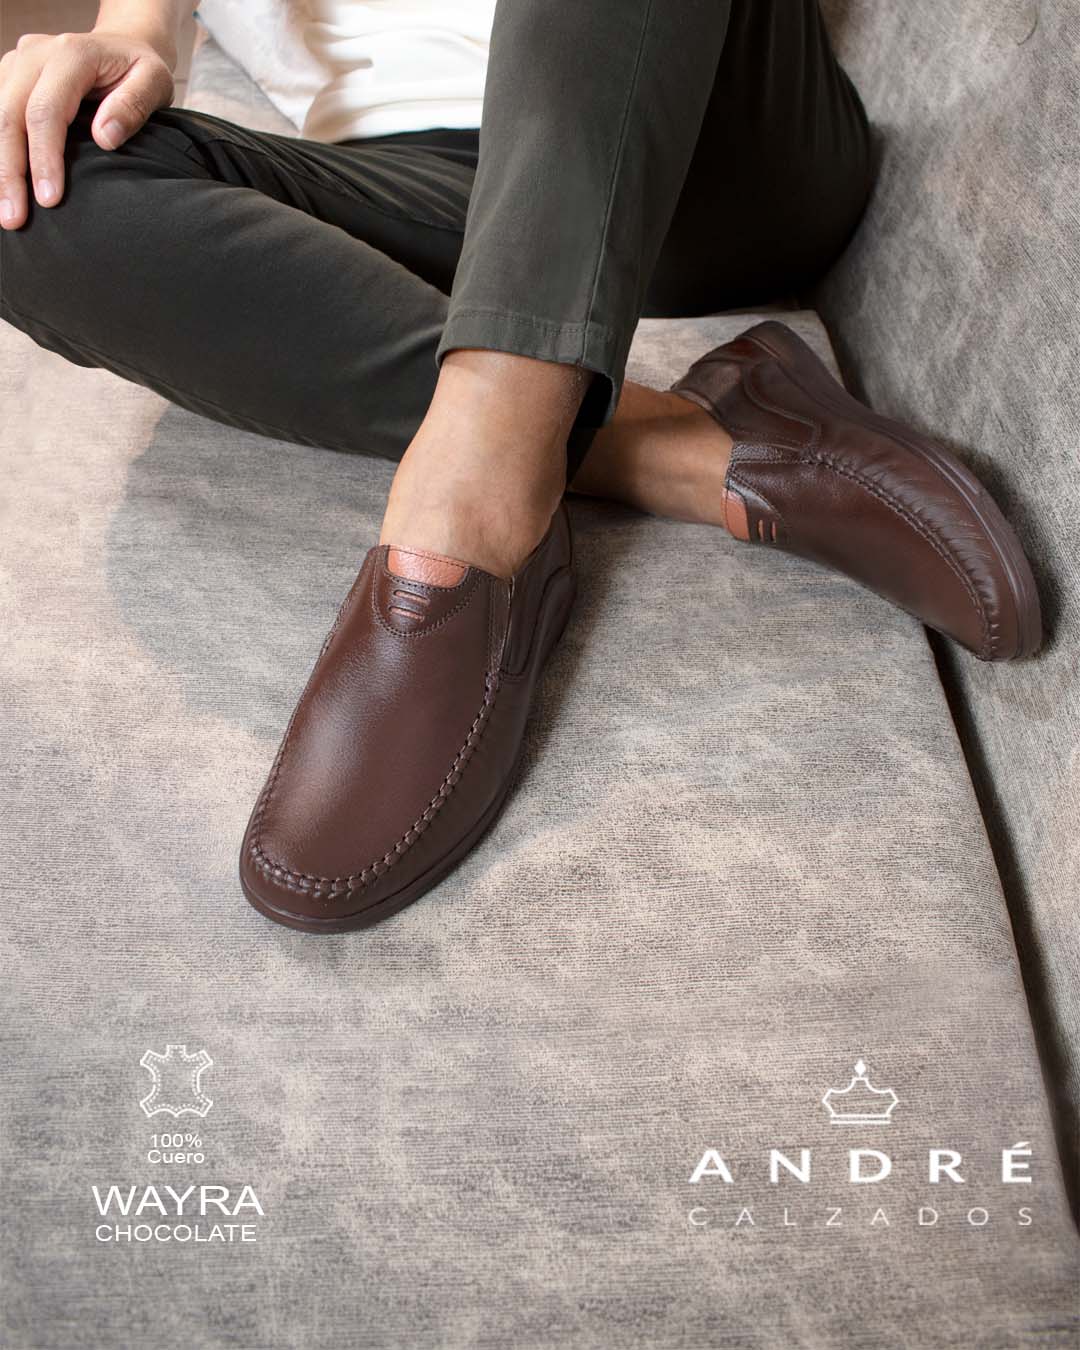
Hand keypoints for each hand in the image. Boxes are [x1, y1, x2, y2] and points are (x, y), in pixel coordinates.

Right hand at [0, 28, 174, 229]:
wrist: (123, 46)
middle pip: (9, 115)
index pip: (46, 111)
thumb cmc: (140, 70)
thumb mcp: (155, 82)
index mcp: (71, 55)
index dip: (43, 157)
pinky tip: (2, 183)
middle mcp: (35, 54)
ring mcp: (17, 63)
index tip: (49, 199)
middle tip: (13, 217)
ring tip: (5, 210)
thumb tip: (104, 138)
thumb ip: (133, 106)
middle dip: (8, 170)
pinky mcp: (9, 76)